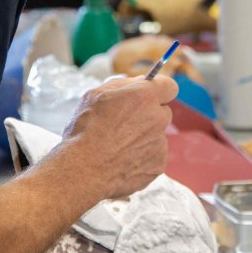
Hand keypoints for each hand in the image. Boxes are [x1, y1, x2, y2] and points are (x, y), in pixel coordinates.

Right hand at [63, 75, 177, 201]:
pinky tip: (121, 160)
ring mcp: (160, 144)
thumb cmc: (85, 131)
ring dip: (143, 138)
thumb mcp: (95, 95)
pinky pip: (153, 157)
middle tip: (125, 125)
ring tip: (117, 146)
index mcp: (145, 97)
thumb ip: (122, 84)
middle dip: (148, 115)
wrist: (82, 170)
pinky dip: (141, 158)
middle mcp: (158, 119)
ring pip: (156, 136)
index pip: (169, 87)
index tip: (151, 95)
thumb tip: (139, 82)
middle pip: (162, 112)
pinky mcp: (158, 165)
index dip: (160, 90)